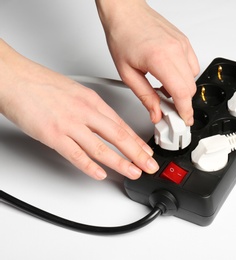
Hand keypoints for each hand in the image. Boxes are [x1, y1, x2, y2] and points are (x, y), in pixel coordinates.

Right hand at [0, 40, 158, 179]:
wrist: (14, 77)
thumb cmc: (40, 83)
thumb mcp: (75, 92)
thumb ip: (90, 109)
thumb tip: (102, 123)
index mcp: (92, 101)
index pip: (121, 125)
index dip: (137, 141)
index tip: (147, 152)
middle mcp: (85, 112)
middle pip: (118, 136)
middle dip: (138, 154)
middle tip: (150, 166)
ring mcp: (69, 124)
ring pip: (101, 147)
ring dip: (120, 162)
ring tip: (133, 172)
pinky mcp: (52, 135)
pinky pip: (75, 154)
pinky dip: (89, 166)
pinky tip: (100, 174)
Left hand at [96, 0, 199, 125]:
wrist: (125, 11)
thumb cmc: (122, 35)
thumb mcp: (127, 73)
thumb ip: (145, 97)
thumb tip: (156, 113)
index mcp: (160, 59)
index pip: (181, 93)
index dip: (185, 111)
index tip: (185, 120)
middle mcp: (175, 50)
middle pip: (190, 88)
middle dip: (182, 102)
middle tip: (168, 108)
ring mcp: (182, 44)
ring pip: (194, 77)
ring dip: (183, 88)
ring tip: (165, 89)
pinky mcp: (184, 42)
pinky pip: (193, 65)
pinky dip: (184, 75)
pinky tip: (170, 76)